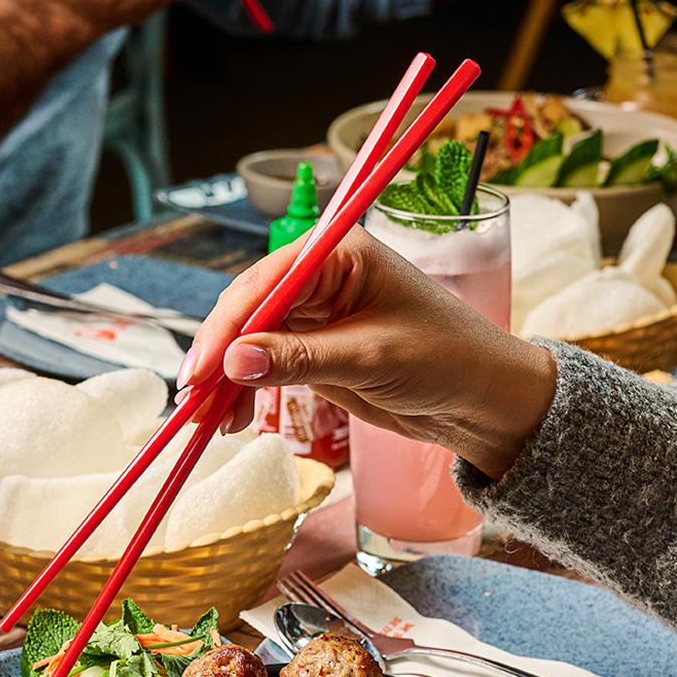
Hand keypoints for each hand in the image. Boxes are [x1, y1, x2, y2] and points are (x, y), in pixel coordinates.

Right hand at [181, 226, 557, 480]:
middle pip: (248, 310)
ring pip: (250, 341)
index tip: (200, 370)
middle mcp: (321, 278)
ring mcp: (316, 316)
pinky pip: (265, 367)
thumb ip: (300, 359)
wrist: (484, 401)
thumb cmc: (448, 360)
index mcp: (340, 254)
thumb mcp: (371, 358)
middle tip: (191, 401)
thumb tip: (233, 362)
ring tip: (208, 422)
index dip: (226, 326)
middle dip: (218, 356)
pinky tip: (231, 420)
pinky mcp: (315, 351)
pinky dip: (245, 393)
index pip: (265, 283)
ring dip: (226, 381)